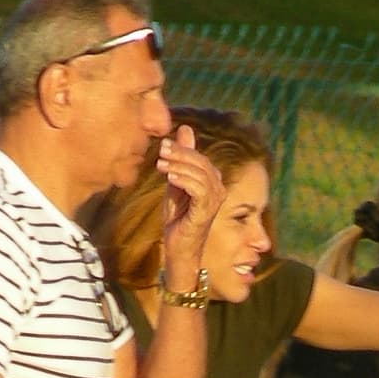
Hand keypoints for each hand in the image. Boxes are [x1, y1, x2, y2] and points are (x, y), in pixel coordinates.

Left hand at [156, 124, 225, 272]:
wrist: (178, 248)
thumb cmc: (178, 218)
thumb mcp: (176, 183)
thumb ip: (180, 160)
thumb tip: (185, 129)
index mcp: (213, 182)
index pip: (200, 158)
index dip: (182, 149)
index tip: (163, 144)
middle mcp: (218, 190)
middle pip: (202, 163)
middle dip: (180, 154)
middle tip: (161, 150)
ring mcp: (215, 201)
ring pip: (200, 174)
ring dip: (179, 166)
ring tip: (160, 164)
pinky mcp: (206, 212)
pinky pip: (199, 190)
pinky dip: (184, 181)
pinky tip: (169, 178)